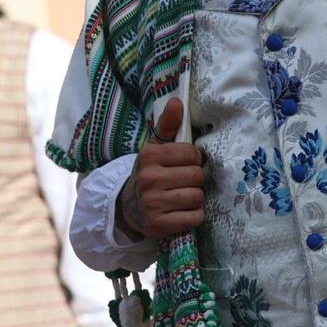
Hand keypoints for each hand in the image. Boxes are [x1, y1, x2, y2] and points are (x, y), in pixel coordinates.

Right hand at [118, 97, 204, 240]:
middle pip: (197, 176)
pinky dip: (194, 216)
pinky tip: (182, 213)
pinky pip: (194, 217)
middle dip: (195, 180)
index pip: (193, 155)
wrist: (128, 207)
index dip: (193, 161)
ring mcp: (152, 204)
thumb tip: (177, 101)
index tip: (182, 165)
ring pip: (197, 197)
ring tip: (181, 197)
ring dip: (195, 199)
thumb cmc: (151, 173)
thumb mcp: (156, 148)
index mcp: (150, 156)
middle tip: (182, 183)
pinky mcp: (158, 225)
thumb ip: (168, 125)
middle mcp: (149, 179)